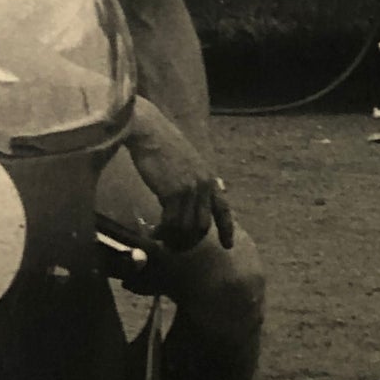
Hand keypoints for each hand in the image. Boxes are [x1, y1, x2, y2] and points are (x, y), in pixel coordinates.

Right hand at [125, 96, 235, 250]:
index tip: (228, 246)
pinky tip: (154, 233)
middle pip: (203, 224)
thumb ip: (197, 180)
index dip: (227, 229)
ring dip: (174, 238)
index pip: (223, 208)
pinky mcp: (173, 193)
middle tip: (176, 246)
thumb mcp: (190, 163)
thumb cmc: (165, 145)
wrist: (151, 133)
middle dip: (190, 240)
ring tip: (162, 240)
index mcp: (209, 178)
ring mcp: (190, 190)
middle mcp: (204, 186)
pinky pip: (171, 222)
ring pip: (187, 227)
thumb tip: (205, 193)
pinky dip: (163, 232)